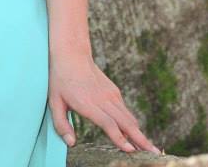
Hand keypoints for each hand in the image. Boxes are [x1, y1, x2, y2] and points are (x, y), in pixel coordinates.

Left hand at [48, 50, 162, 155]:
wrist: (71, 53)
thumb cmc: (60, 79)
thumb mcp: (54, 101)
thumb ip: (61, 124)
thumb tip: (71, 143)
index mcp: (88, 103)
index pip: (108, 123)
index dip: (119, 138)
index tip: (130, 150)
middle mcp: (103, 99)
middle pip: (125, 123)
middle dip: (140, 140)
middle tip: (154, 154)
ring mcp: (111, 94)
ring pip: (129, 118)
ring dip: (140, 134)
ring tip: (150, 149)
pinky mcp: (114, 92)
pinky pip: (125, 111)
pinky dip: (133, 125)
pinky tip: (136, 136)